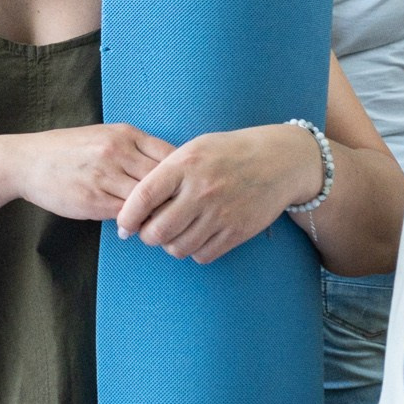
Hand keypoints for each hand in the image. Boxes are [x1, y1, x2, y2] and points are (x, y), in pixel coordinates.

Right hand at [11, 123, 171, 221]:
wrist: (26, 161)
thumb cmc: (68, 150)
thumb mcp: (104, 136)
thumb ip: (135, 150)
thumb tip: (169, 173)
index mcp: (125, 134)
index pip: (172, 155)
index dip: (183, 176)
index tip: (184, 190)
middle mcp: (118, 151)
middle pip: (165, 179)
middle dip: (175, 198)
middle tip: (179, 213)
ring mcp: (105, 175)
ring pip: (148, 200)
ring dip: (156, 215)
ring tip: (158, 224)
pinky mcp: (93, 199)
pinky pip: (127, 215)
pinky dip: (135, 223)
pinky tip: (134, 228)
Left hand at [115, 123, 323, 262]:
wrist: (279, 161)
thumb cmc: (228, 153)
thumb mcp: (194, 149)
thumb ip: (165, 172)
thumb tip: (135, 204)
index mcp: (185, 165)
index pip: (144, 197)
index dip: (127, 216)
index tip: (123, 225)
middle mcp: (201, 190)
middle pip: (157, 231)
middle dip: (147, 236)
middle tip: (148, 231)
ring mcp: (221, 213)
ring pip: (178, 248)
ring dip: (170, 245)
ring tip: (173, 233)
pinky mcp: (237, 232)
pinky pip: (203, 255)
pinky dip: (194, 252)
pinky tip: (196, 237)